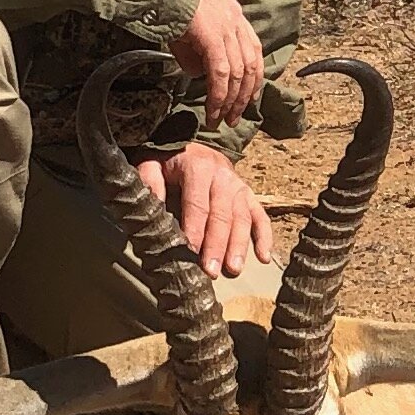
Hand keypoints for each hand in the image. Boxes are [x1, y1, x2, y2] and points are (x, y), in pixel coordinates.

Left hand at [156, 143, 274, 276]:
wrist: (189, 144)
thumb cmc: (167, 160)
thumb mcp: (151, 163)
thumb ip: (150, 182)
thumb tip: (152, 207)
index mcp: (199, 168)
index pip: (198, 204)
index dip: (194, 229)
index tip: (190, 252)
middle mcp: (223, 176)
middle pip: (222, 215)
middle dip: (217, 245)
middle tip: (211, 271)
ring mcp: (239, 186)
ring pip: (243, 218)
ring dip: (239, 246)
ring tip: (233, 270)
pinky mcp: (248, 194)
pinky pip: (260, 216)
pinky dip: (264, 237)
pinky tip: (263, 258)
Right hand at [174, 0, 264, 123]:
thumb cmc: (169, 0)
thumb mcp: (190, 24)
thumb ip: (199, 49)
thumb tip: (199, 73)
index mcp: (234, 14)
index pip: (253, 51)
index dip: (254, 78)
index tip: (248, 98)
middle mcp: (236, 20)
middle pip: (251, 65)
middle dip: (244, 96)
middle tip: (234, 117)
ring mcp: (227, 27)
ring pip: (238, 73)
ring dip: (231, 101)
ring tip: (221, 119)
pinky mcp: (212, 36)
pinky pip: (220, 73)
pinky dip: (218, 96)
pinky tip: (212, 110)